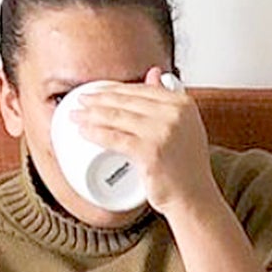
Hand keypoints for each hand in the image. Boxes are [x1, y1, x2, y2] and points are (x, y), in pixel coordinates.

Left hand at [65, 70, 217, 218]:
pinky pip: (115, 138)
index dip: (115, 89)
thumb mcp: (185, 126)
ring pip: (117, 117)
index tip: (98, 91)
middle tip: (81, 101)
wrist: (194, 198)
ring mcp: (163, 132)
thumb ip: (169, 100)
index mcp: (183, 103)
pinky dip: (95, 133)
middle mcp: (175, 114)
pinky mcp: (150, 152)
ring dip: (91, 115)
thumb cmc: (188, 168)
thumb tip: (154, 73)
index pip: (141, 89)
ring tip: (76, 115)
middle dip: (98, 99)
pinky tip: (83, 131)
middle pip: (126, 101)